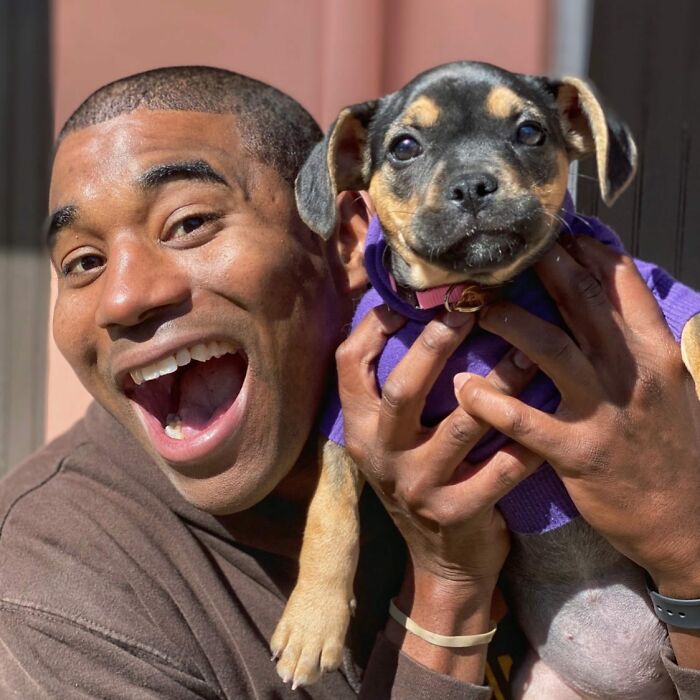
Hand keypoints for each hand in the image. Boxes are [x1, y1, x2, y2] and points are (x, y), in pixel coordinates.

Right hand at [336, 306, 540, 602]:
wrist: (440, 559)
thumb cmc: (419, 477)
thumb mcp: (392, 438)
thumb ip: (393, 388)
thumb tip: (405, 310)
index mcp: (360, 429)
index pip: (349, 364)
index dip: (375, 324)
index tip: (411, 297)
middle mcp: (380, 456)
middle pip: (402, 388)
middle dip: (437, 344)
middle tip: (470, 307)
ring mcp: (417, 487)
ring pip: (462, 423)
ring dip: (499, 383)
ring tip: (528, 350)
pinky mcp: (456, 513)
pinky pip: (501, 469)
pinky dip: (527, 439)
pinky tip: (551, 411)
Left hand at [455, 236, 699, 597]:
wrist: (685, 519)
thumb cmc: (668, 447)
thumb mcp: (668, 386)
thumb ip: (636, 343)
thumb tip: (602, 300)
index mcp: (656, 352)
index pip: (623, 285)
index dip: (586, 252)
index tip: (554, 233)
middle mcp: (633, 373)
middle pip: (584, 304)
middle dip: (544, 269)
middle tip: (506, 250)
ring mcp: (606, 412)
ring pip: (552, 350)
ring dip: (510, 323)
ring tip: (478, 309)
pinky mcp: (579, 452)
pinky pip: (527, 420)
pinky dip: (492, 401)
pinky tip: (463, 386)